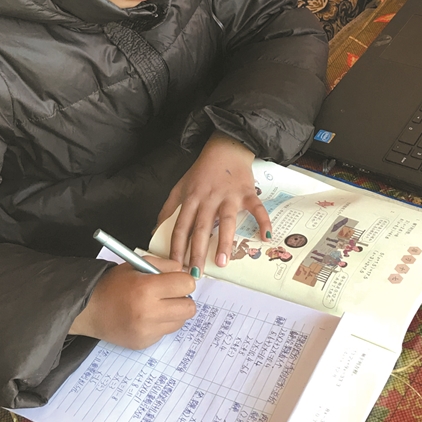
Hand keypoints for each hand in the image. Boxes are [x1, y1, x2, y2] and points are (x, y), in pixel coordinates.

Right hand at [69, 256, 194, 348]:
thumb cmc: (113, 284)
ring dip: (174, 313)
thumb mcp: (136, 265)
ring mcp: (147, 331)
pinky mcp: (144, 343)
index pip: (186, 284)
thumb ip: (164, 266)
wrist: (89, 310)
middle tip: (170, 295)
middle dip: (183, 299)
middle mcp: (149, 312)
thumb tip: (185, 273)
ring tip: (157, 306)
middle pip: (189, 308)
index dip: (183, 281)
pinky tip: (145, 318)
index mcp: (146, 289)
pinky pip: (165, 332)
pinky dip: (160, 324)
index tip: (175, 281)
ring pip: (180, 321)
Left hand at [156, 132, 270, 273]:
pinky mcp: (247, 193)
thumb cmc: (202, 171)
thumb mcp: (180, 187)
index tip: (175, 266)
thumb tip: (155, 231)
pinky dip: (263, 221)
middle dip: (197, 252)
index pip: (181, 226)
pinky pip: (256, 209)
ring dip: (224, 242)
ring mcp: (229, 196)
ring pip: (226, 221)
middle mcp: (209, 198)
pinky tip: (265, 237)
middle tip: (195, 273)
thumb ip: (169, 209)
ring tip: (222, 262)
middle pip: (201, 228)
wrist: (226, 148)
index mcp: (191, 198)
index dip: (177, 247)